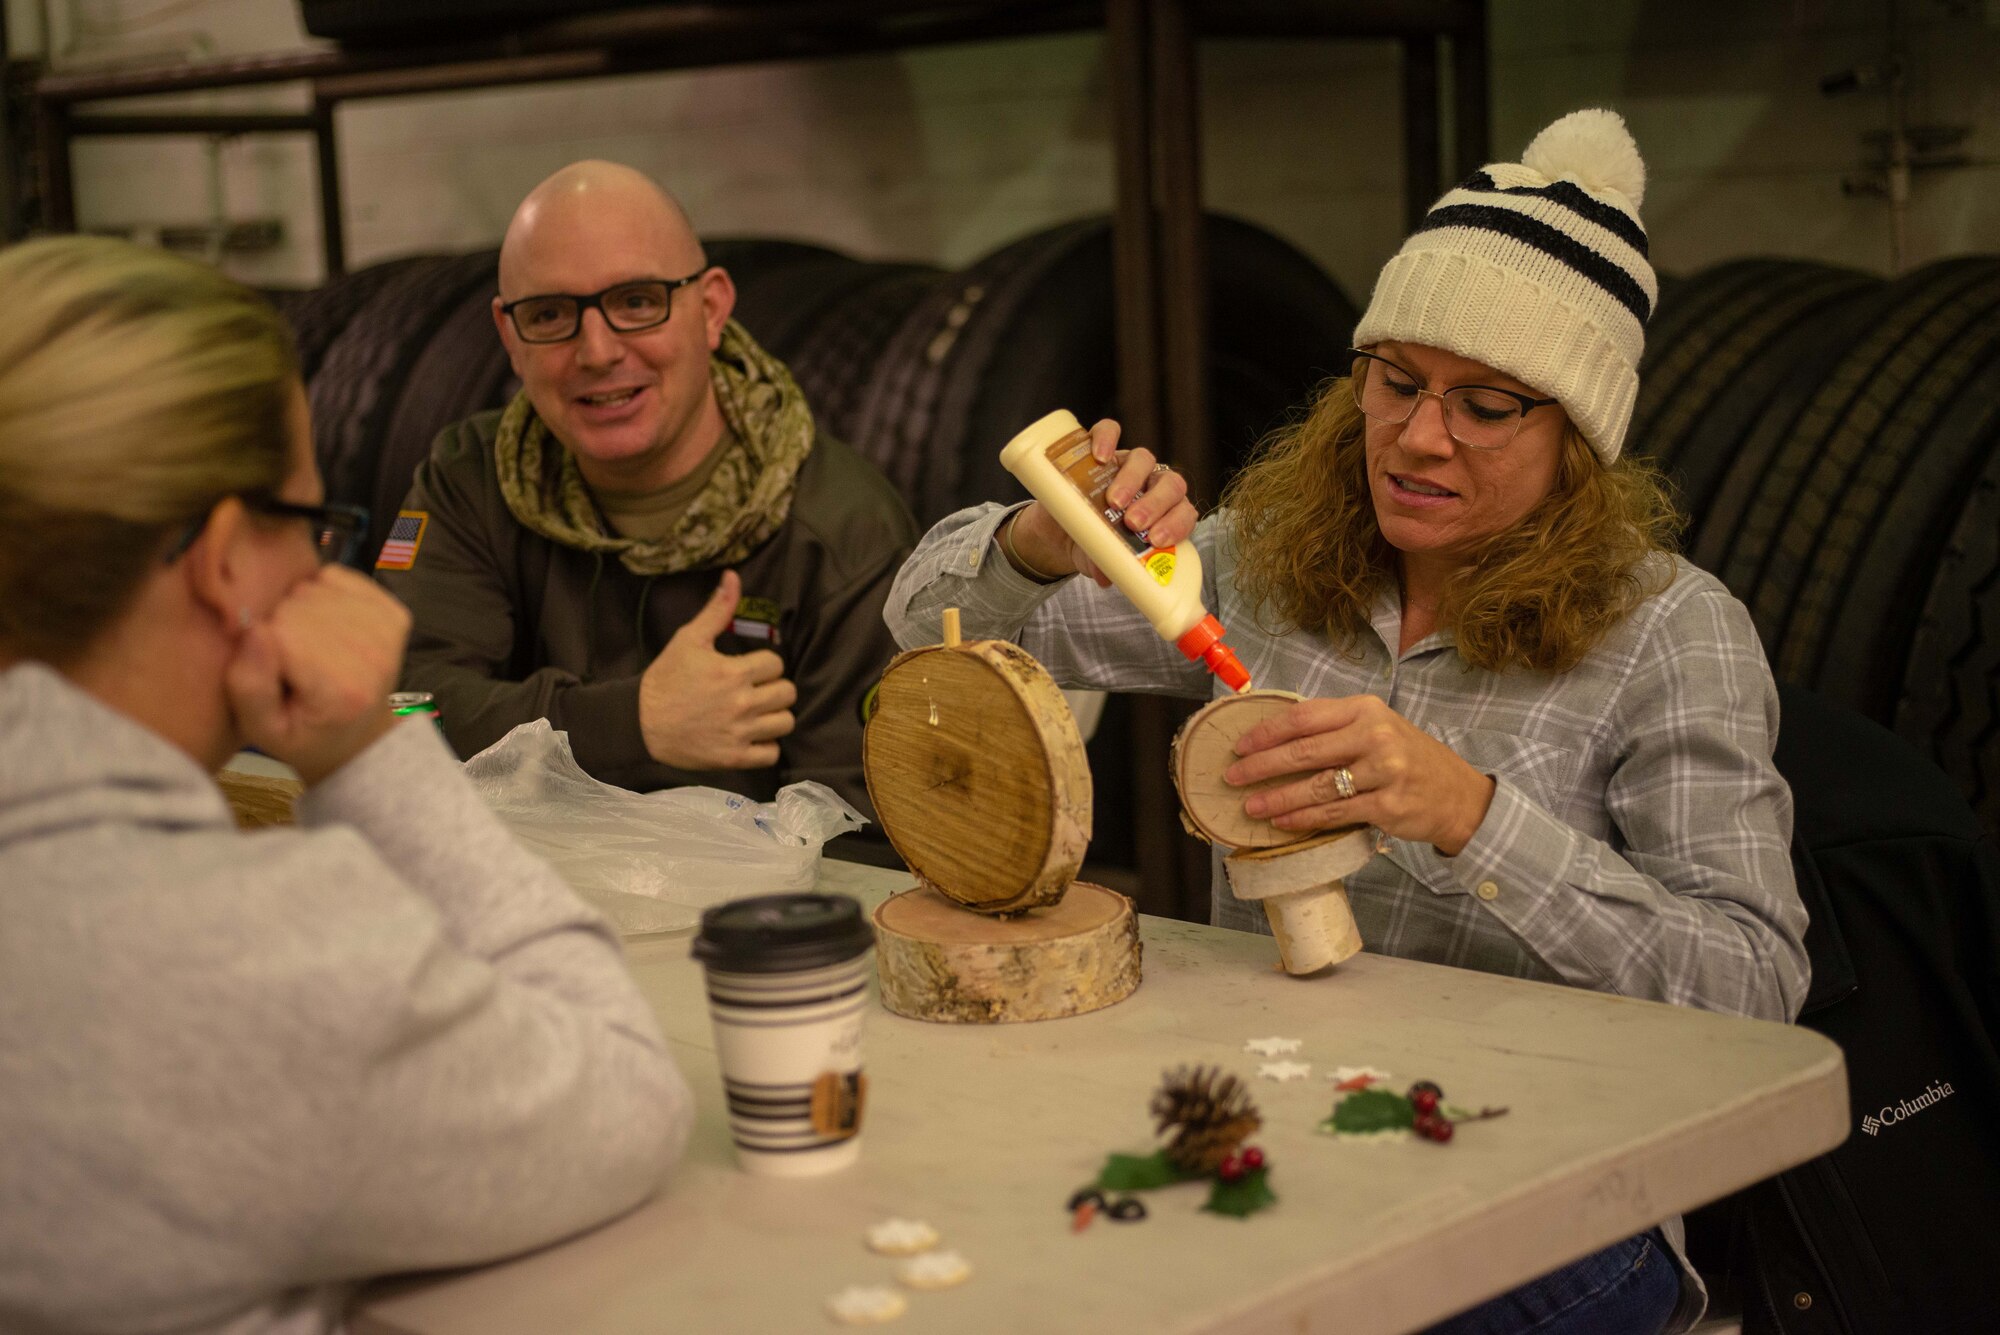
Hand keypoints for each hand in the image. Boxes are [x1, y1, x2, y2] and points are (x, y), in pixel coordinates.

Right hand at [224, 566, 409, 786]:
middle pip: (294, 605)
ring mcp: (388, 630)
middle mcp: (373, 656)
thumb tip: (251, 628)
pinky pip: (336, 576)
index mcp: (342, 690)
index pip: (275, 632)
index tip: (274, 676)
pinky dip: (323, 593)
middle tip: (292, 665)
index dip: (260, 649)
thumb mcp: (261, 728)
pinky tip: (327, 627)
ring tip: (309, 649)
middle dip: (280, 629)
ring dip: (300, 611)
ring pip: (312, 587)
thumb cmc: (304, 733)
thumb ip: (248, 684)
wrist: (359, 735)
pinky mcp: (394, 611)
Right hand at [640, 570, 796, 769]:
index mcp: (733, 672)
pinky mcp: (735, 757)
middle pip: (787, 693)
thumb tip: (733, 576)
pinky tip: (753, 735)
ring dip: (775, 716)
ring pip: (786, 722)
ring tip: (759, 712)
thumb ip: (717, 610)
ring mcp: (740, 732)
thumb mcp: (689, 639)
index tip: (750, 669)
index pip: (776, 663)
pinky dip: (767, 745)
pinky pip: (772, 753)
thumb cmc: (666, 678)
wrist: (640, 722)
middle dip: (774, 689)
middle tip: (756, 690)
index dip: (765, 664)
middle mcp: (741, 703)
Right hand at [1005, 418, 1197, 586]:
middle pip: (1170, 484)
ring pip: (1144, 459)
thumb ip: (1104, 565)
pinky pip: (1109, 431)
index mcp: (1162, 514)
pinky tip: (1099, 457)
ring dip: (1133, 479)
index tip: (1157, 539)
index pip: (1184, 513)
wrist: (1056, 529)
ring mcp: (1125, 464)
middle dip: (1156, 504)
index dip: (1177, 524)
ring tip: (1114, 501)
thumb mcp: (1096, 558)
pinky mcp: (1099, 448)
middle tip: (1134, 523)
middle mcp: (1149, 485)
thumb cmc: (1089, 543)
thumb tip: (1106, 576)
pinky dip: (1106, 439)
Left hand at [1223, 695, 1495, 855]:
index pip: (1303, 716)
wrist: (1458, 795)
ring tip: (1250, 806)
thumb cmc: (1408, 758)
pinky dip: (1303, 819)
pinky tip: (1282, 822)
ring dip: (1277, 798)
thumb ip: (1333, 727)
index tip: (1239, 745)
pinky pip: (1333, 813)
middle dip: (1261, 766)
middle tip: (1232, 777)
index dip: (1266, 732)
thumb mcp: (1377, 728)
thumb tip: (1274, 736)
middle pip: (1303, 752)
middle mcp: (1374, 735)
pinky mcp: (1387, 805)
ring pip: (1315, 787)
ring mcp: (1383, 771)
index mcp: (1365, 709)